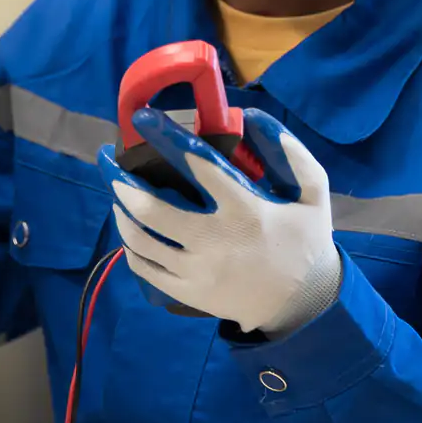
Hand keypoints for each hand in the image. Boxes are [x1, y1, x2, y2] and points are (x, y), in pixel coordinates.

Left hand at [99, 108, 340, 336]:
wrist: (303, 305)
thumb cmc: (306, 242)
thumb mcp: (313, 192)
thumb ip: (289, 152)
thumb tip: (252, 117)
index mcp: (244, 210)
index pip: (198, 165)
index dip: (166, 137)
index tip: (142, 118)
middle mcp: (214, 240)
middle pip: (151, 208)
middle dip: (121, 181)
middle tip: (108, 161)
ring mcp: (196, 270)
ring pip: (141, 239)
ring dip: (121, 211)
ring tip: (116, 191)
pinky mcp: (187, 292)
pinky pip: (144, 266)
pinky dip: (129, 244)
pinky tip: (128, 227)